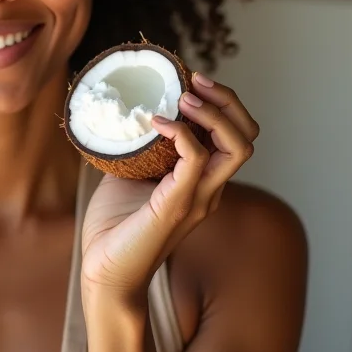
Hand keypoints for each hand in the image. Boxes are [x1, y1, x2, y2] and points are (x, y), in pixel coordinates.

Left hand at [80, 72, 258, 303]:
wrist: (103, 270)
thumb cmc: (115, 226)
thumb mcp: (130, 173)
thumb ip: (139, 147)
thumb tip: (127, 112)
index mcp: (203, 179)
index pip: (237, 135)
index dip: (222, 102)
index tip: (191, 80)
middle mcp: (210, 188)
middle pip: (248, 136)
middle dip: (227, 100)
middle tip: (195, 80)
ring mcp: (199, 198)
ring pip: (238, 148)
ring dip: (213, 114)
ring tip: (183, 98)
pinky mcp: (177, 206)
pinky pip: (195, 161)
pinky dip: (181, 133)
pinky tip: (157, 122)